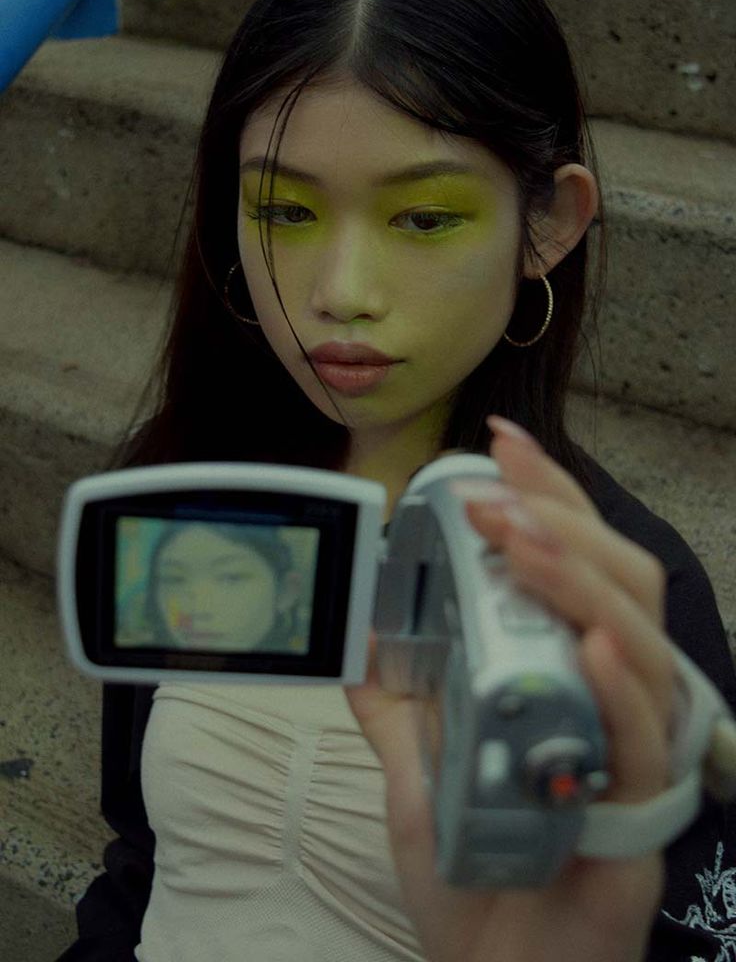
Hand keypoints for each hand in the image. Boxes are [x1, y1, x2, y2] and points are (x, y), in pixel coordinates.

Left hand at [343, 416, 674, 961]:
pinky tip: (593, 646)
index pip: (578, 563)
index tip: (500, 446)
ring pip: (643, 643)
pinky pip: (644, 743)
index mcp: (570, 675)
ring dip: (578, 581)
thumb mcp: (419, 771)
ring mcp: (631, 755)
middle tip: (491, 495)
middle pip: (623, 582)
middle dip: (559, 522)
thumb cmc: (475, 872)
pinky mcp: (638, 819)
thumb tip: (359, 639)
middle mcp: (613, 700)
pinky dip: (620, 687)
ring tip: (516, 541)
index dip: (551, 497)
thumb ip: (398, 705)